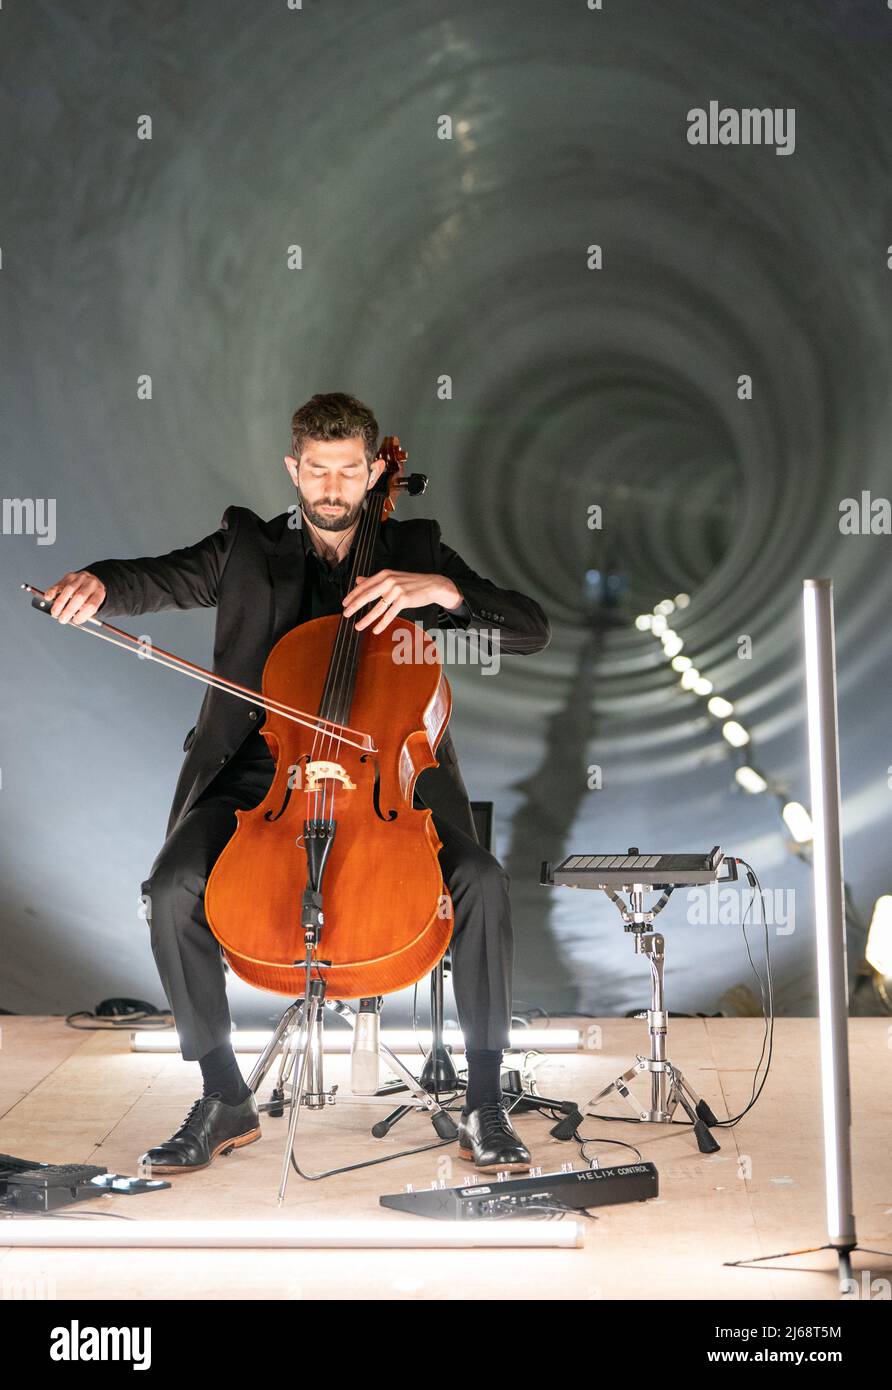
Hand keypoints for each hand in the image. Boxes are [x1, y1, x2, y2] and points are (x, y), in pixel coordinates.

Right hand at [43, 570, 106, 624]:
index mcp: (99, 593)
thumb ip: (83, 611)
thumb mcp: (92, 604)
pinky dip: (53, 591)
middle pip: (80, 597)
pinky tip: (48, 598)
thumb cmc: (90, 597)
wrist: (92, 581)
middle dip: (69, 610)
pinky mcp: (70, 576)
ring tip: (55, 613)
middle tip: (62, 619)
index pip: (92, 605)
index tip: (75, 621)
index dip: (83, 615)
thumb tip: (69, 618)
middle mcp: (91, 583)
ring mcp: (80, 578)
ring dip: (60, 603)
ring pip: (69, 590)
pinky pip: (60, 584)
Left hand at [342, 570, 462, 633]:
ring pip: (377, 608)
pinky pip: (390, 614)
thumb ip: (375, 580)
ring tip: (358, 626)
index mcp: (384, 574)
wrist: (432, 585)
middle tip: (345, 614)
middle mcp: (389, 580)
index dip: (353, 595)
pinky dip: (382, 623)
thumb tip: (358, 580)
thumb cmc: (411, 582)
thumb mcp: (392, 577)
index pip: (364, 586)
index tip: (344, 603)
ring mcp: (397, 590)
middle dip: (354, 606)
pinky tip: (375, 629)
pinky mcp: (404, 600)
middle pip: (367, 595)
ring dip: (366, 619)